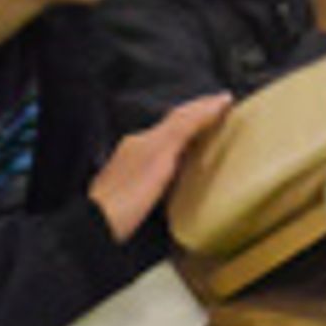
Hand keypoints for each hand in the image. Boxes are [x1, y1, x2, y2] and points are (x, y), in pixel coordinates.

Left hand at [89, 93, 230, 241]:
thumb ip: (183, 128)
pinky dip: (178, 154)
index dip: (205, 106)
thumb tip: (210, 105)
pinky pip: (161, 161)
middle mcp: (137, 148)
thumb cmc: (128, 195)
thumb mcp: (160, 154)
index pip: (181, 115)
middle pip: (173, 126)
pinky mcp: (133, 187)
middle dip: (197, 116)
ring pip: (167, 143)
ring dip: (189, 134)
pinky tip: (183, 165)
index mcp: (145, 138)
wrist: (97, 227)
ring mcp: (133, 167)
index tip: (227, 98)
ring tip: (209, 133)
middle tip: (221, 111)